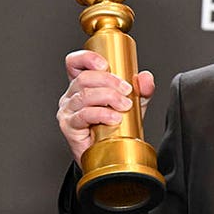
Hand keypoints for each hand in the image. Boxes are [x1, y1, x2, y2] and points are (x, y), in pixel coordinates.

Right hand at [57, 50, 154, 166]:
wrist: (108, 155)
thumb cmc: (115, 126)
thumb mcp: (132, 104)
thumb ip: (141, 90)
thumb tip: (145, 77)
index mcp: (82, 84)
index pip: (75, 63)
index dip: (86, 58)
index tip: (104, 64)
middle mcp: (71, 95)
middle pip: (84, 78)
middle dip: (109, 81)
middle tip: (127, 90)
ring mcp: (68, 110)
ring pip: (84, 95)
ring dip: (108, 97)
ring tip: (125, 105)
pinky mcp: (69, 126)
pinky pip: (83, 115)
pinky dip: (101, 114)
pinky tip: (114, 117)